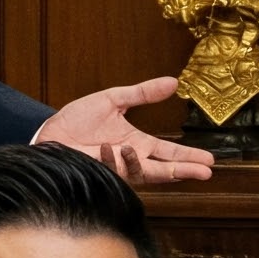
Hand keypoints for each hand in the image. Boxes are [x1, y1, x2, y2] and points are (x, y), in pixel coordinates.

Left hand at [35, 77, 213, 182]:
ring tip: (141, 151)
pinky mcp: (103, 175)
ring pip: (145, 175)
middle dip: (185, 171)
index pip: (169, 153)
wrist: (49, 132)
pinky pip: (116, 169)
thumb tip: (173, 82)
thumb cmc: (77, 120)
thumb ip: (142, 93)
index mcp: (137, 143)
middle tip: (206, 173)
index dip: (189, 157)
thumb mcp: (113, 99)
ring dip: (149, 165)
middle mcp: (131, 160)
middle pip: (165, 170)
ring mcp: (118, 169)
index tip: (209, 161)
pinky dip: (114, 158)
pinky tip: (111, 148)